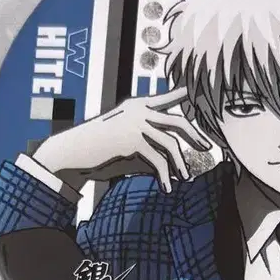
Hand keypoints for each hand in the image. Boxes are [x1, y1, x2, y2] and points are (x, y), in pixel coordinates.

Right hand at [32, 86, 211, 192]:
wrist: (72, 152)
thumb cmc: (98, 150)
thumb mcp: (126, 146)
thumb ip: (148, 151)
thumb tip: (171, 169)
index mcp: (135, 106)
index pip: (164, 99)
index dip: (179, 95)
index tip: (192, 91)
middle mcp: (138, 111)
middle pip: (177, 121)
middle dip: (194, 135)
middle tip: (207, 147)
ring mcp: (136, 124)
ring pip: (170, 143)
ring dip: (180, 163)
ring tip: (185, 177)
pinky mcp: (132, 141)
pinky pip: (157, 160)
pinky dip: (164, 176)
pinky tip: (167, 187)